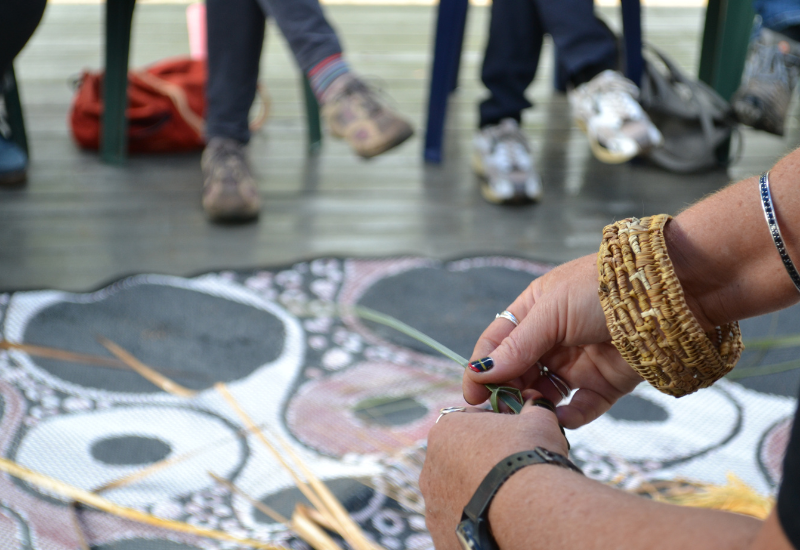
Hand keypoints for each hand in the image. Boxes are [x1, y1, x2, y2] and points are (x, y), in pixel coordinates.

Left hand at [420, 395, 568, 549]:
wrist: (528, 509)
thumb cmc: (528, 457)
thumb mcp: (538, 420)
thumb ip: (533, 407)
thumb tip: (536, 400)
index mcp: (445, 430)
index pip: (470, 422)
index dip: (495, 427)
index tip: (515, 438)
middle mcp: (430, 467)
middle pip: (460, 459)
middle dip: (483, 462)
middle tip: (514, 470)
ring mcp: (432, 504)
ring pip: (457, 493)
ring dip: (477, 492)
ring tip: (509, 499)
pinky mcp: (440, 533)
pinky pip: (459, 522)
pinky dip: (476, 520)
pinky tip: (499, 521)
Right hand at [463, 255, 642, 428]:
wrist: (666, 294)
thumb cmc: (601, 289)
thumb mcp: (551, 312)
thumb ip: (517, 346)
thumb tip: (480, 372)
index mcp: (534, 312)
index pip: (497, 343)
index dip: (482, 367)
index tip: (472, 394)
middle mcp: (552, 339)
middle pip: (517, 372)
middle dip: (506, 391)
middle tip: (499, 410)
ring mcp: (578, 363)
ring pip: (544, 394)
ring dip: (534, 405)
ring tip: (530, 411)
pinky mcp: (605, 385)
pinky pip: (579, 409)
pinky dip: (567, 418)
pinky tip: (558, 419)